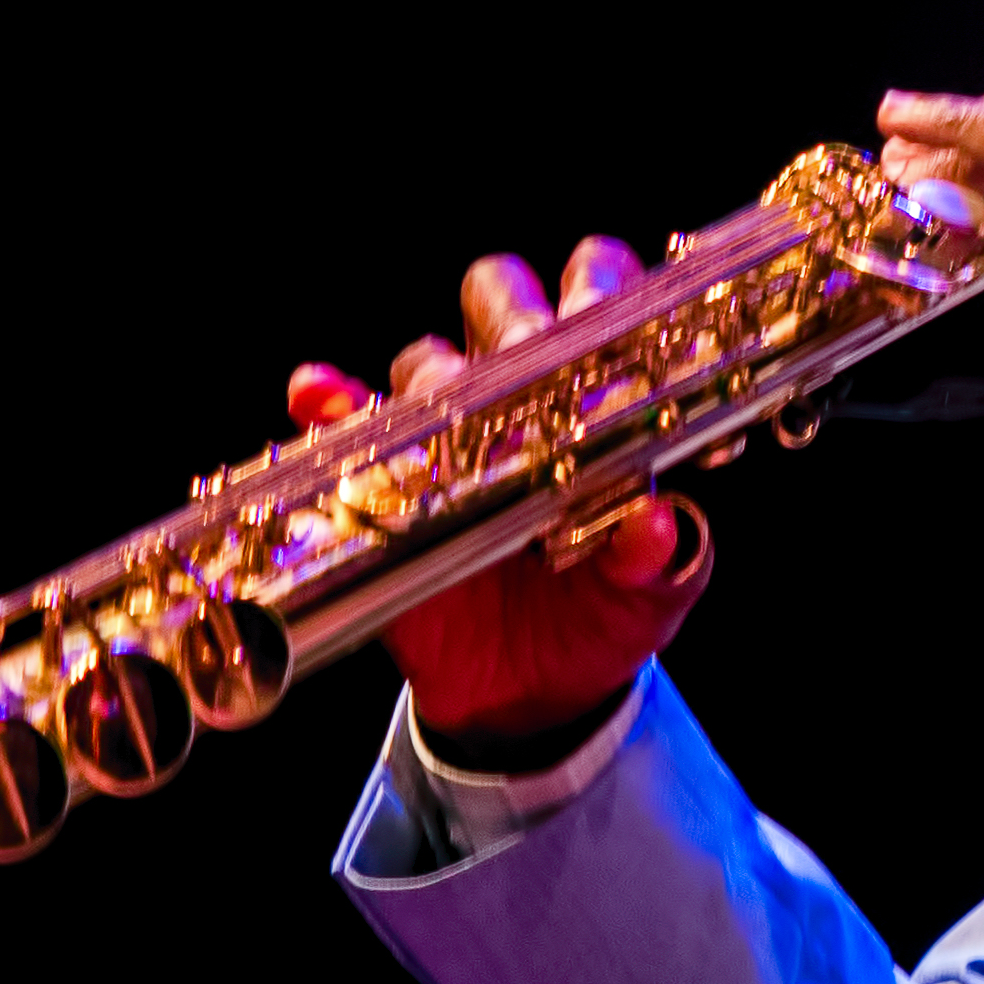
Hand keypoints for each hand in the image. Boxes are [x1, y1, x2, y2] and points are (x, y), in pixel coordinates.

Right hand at [286, 238, 712, 740]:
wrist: (529, 696)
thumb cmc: (603, 616)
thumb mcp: (650, 595)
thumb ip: (660, 560)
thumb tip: (657, 523)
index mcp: (600, 399)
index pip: (602, 296)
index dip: (602, 287)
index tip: (602, 317)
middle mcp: (519, 397)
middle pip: (501, 297)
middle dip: (512, 312)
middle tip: (527, 354)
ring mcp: (445, 436)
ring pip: (425, 361)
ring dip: (435, 373)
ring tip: (448, 408)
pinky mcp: (380, 486)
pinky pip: (341, 427)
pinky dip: (328, 403)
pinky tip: (323, 396)